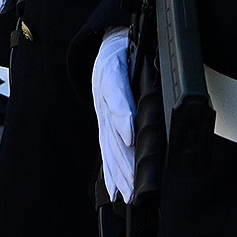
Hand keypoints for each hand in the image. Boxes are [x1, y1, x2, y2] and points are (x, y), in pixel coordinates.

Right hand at [92, 29, 136, 202]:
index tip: (129, 136)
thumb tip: (134, 111)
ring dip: (117, 171)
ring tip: (126, 193)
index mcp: (109, 75)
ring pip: (108, 145)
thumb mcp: (125, 51)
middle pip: (111, 132)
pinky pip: (105, 148)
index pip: (115, 95)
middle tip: (132, 184)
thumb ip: (129, 73)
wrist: (107, 43)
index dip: (122, 116)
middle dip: (122, 160)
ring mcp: (102, 113)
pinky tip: (114, 189)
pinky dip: (109, 171)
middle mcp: (103, 98)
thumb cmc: (121, 50)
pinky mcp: (105, 123)